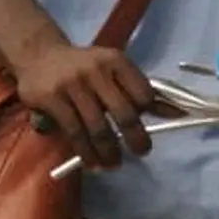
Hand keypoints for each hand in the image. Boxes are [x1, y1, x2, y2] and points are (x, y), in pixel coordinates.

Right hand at [13, 39, 154, 169]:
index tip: (148, 128)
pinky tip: (92, 162)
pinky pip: (75, 132)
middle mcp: (96, 70)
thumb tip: (179, 113)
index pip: (142, 92)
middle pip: (123, 112)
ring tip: (114, 164)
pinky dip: (86, 152)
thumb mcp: (113, 71)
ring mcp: (72, 84)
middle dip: (136, 138)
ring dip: (109, 152)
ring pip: (98, 127)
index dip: (147, 114)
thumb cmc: (85, 67)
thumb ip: (141, 91)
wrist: (38, 55)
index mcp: (116, 61)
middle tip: (141, 152)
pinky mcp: (53, 99)